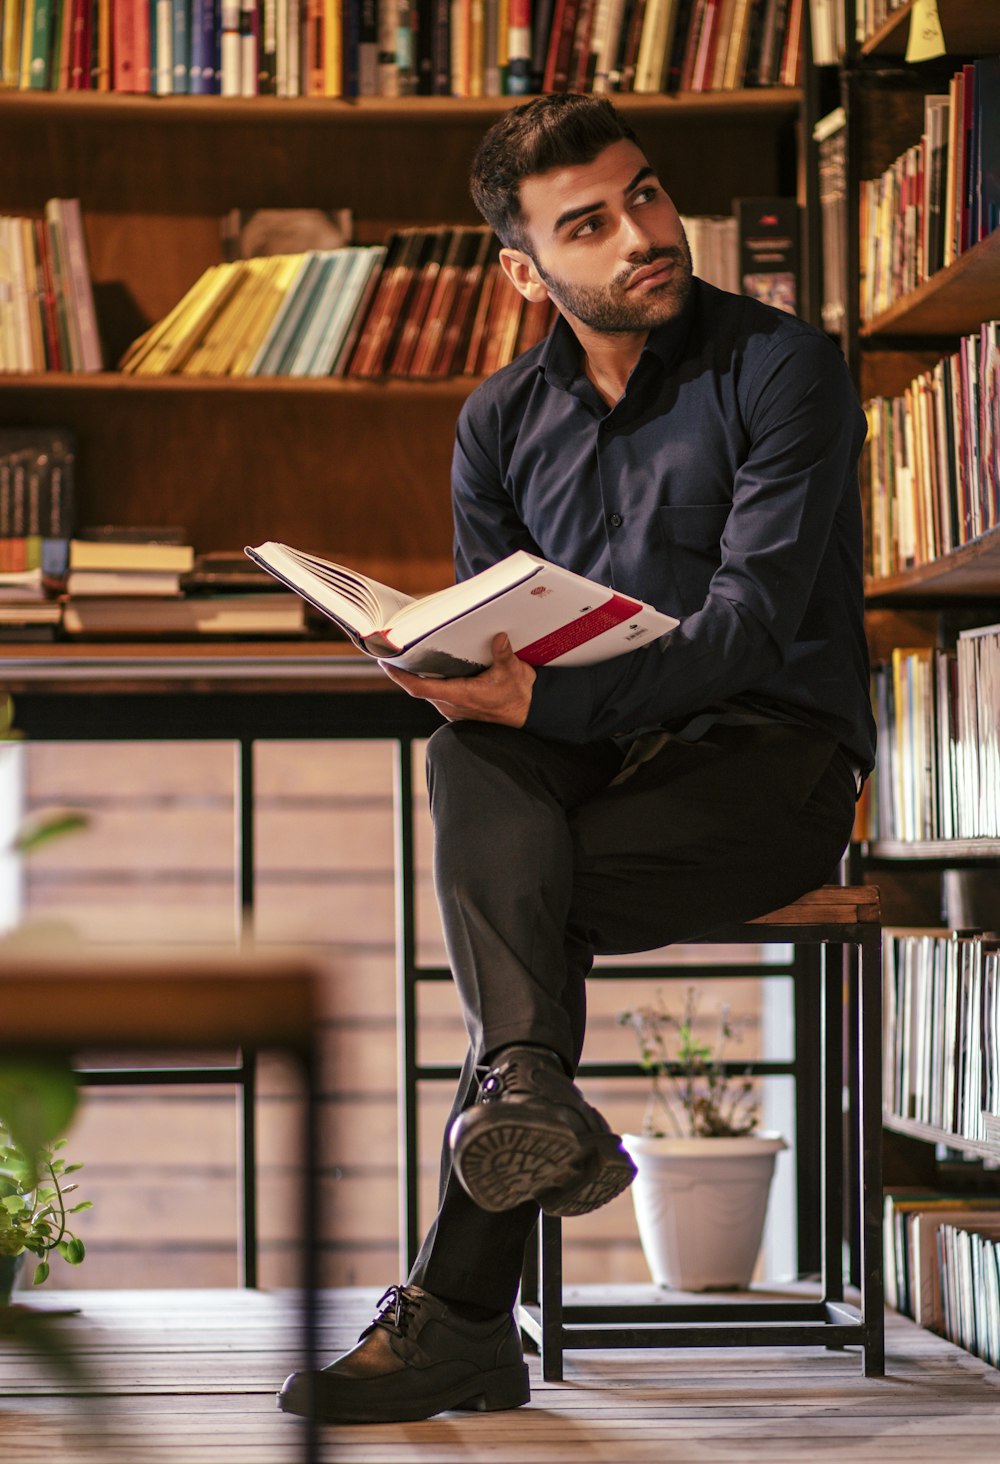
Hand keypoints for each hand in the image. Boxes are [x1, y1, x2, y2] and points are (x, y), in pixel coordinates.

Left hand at [379, 633, 535, 726]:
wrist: (529, 713)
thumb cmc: (518, 696)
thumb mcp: (513, 671)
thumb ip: (503, 654)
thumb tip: (498, 637)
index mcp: (459, 696)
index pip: (419, 687)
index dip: (399, 676)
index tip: (386, 663)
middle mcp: (451, 705)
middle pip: (419, 687)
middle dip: (406, 670)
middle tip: (396, 649)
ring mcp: (454, 709)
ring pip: (429, 690)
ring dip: (420, 675)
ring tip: (411, 653)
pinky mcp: (459, 709)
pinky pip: (439, 693)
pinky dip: (433, 680)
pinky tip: (433, 666)